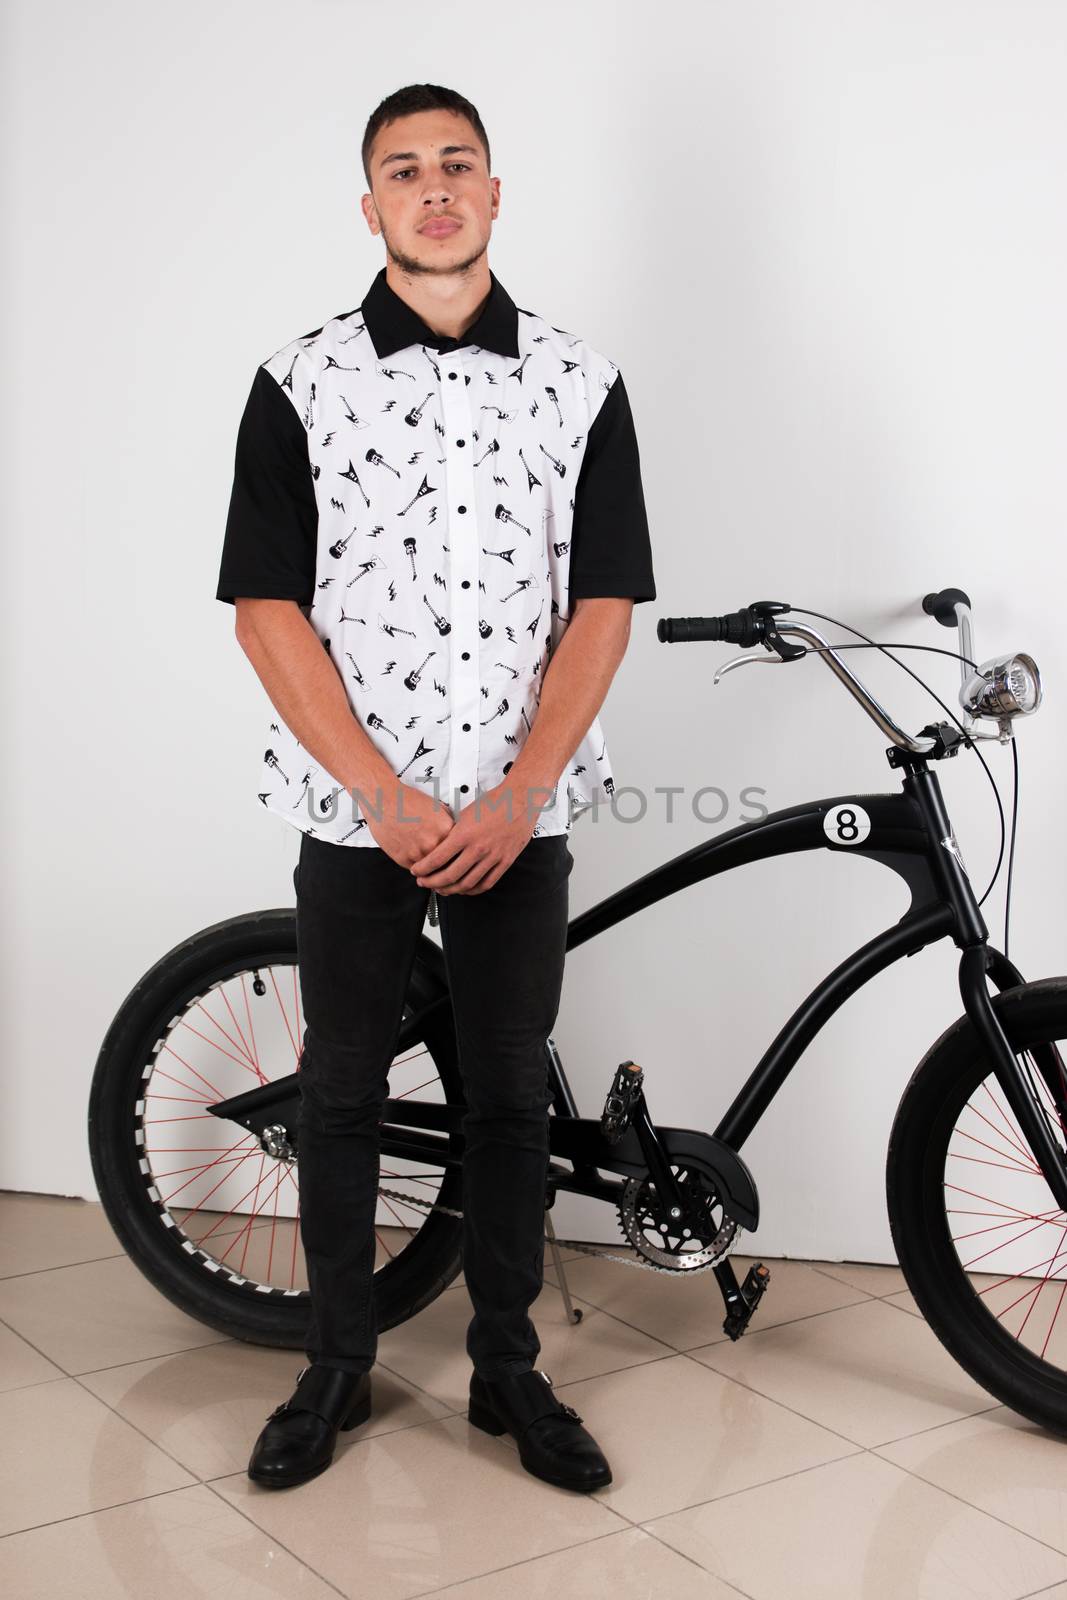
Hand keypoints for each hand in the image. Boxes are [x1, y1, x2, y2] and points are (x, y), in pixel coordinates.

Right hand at [366, 780, 455, 868]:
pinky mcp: (403, 859)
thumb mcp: (437, 807)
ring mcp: (418, 852)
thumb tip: (456, 834)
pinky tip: (417, 859)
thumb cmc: (407, 801)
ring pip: (431, 870)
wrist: (384, 801)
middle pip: (447, 864)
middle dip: (446, 865)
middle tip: (445, 866)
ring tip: (430, 864)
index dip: (458, 856)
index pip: (459, 851)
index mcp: (445, 829)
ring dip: (431, 869)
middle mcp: (433, 842)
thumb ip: (448, 824)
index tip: (457, 858)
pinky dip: (417, 868)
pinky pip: (416, 870)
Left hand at [408, 780, 539, 894]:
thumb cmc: (495, 802)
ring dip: (451, 889)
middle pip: (449, 876)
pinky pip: (486, 883)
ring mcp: (492, 857)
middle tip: (424, 882)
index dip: (423, 869)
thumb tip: (441, 844)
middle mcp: (478, 848)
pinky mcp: (505, 862)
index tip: (416, 871)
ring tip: (442, 889)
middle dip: (432, 882)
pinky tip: (464, 889)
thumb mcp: (465, 813)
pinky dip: (473, 890)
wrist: (520, 799)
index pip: (437, 859)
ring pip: (467, 883)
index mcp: (464, 834)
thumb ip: (453, 832)